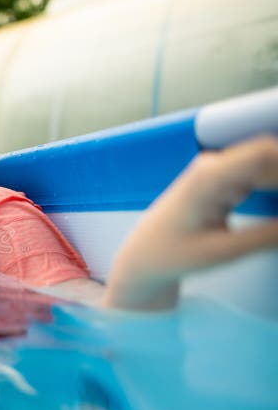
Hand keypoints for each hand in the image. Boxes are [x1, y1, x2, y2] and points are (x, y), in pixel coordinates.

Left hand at [104, 135, 277, 309]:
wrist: (144, 256)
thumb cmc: (174, 255)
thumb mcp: (223, 252)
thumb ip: (269, 236)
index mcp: (209, 175)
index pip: (266, 153)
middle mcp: (214, 164)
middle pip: (271, 156)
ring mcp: (218, 169)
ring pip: (270, 164)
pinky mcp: (224, 179)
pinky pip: (263, 175)